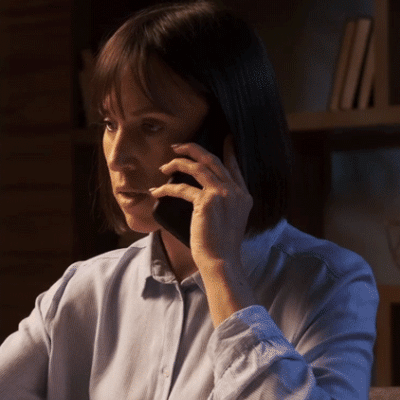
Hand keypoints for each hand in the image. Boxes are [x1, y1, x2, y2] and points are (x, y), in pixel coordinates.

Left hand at [150, 136, 251, 268]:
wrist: (221, 261)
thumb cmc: (221, 246)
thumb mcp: (230, 220)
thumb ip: (224, 204)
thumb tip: (205, 195)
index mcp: (243, 196)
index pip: (234, 166)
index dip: (228, 151)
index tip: (225, 138)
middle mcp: (235, 191)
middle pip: (212, 160)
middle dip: (193, 149)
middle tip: (177, 146)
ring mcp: (222, 194)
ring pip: (197, 168)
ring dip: (178, 163)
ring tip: (164, 166)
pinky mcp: (206, 201)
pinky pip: (182, 188)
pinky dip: (167, 189)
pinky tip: (156, 191)